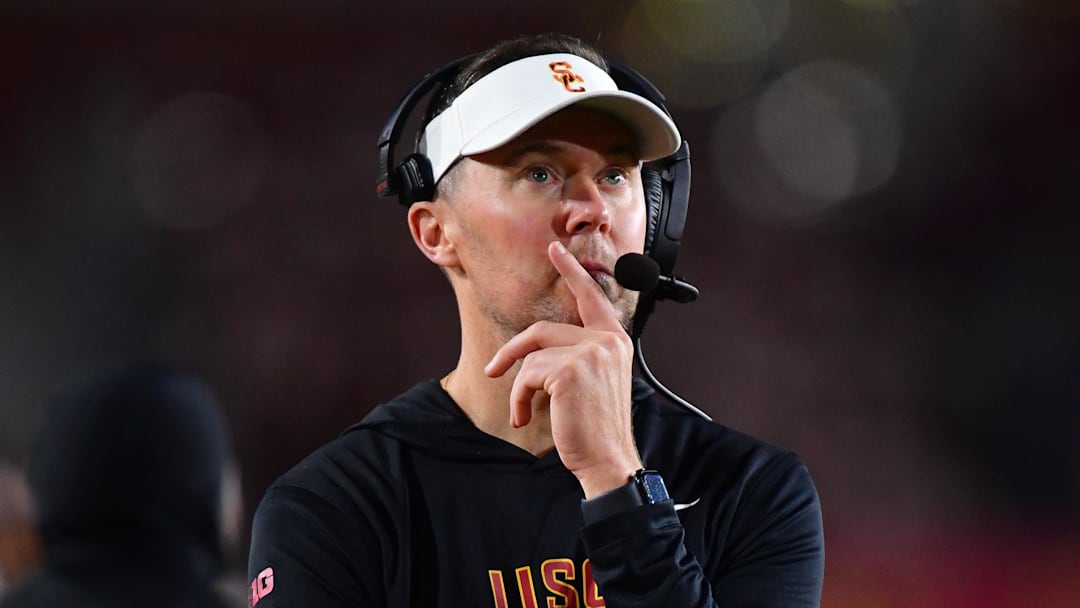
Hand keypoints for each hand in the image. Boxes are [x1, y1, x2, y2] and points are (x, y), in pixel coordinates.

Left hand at [485, 241, 641, 497]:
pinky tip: (526, 417)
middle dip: (512, 351)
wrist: (608, 460)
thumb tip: (537, 350)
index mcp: (615, 341)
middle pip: (543, 330)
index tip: (555, 250)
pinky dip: (519, 398)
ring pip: (532, 356)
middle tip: (492, 370)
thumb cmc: (598, 428)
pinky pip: (527, 375)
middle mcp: (606, 341)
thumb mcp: (595, 383)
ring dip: (519, 388)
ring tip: (523, 412)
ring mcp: (590, 353)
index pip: (591, 297)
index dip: (571, 271)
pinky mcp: (569, 370)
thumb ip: (579, 356)